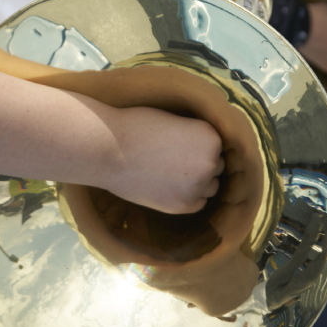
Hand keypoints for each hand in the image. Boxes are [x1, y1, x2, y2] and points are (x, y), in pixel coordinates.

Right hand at [103, 106, 224, 213]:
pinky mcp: (182, 205)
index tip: (184, 147)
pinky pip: (197, 204)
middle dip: (201, 165)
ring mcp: (198, 186)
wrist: (109, 149)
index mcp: (211, 136)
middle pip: (216, 168)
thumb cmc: (137, 126)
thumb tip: (202, 150)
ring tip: (173, 176)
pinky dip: (188, 197)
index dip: (201, 147)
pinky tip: (170, 188)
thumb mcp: (174, 121)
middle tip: (177, 162)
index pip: (217, 147)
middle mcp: (210, 162)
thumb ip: (193, 137)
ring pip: (209, 187)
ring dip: (197, 183)